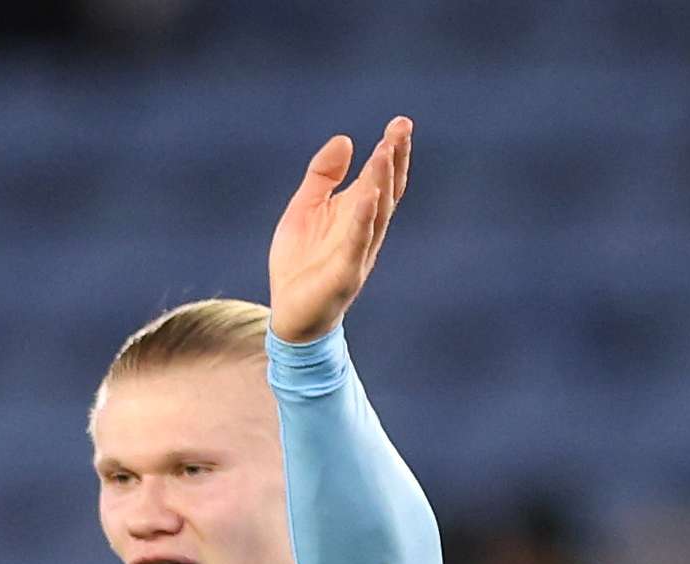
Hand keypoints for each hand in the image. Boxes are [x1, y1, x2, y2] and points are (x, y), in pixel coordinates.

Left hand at [267, 116, 412, 345]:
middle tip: (401, 128)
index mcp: (356, 214)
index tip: (401, 123)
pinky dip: (362, 220)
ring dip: (381, 182)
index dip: (392, 151)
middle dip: (394, 160)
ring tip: (385, 151)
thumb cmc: (300, 262)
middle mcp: (364, 231)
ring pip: (375, 213)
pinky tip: (367, 197)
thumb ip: (323, 176)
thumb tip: (346, 139)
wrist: (288, 315)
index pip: (381, 178)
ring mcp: (357, 253)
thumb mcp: (305, 209)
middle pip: (385, 190)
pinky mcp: (344, 274)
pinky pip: (356, 244)